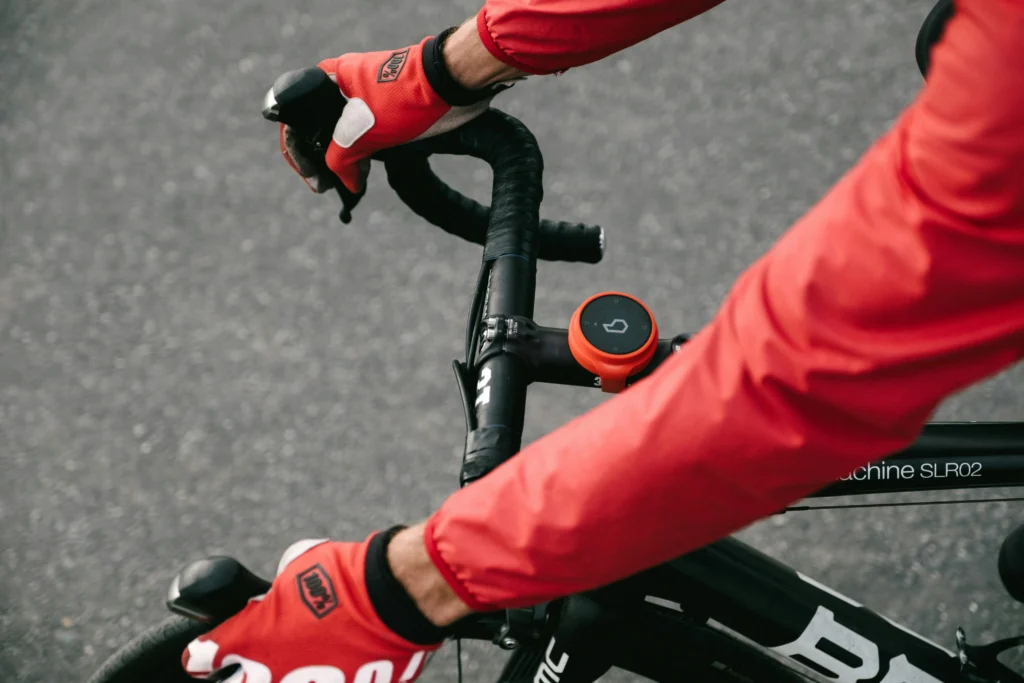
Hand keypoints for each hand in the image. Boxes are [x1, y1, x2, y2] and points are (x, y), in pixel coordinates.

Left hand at [181, 530, 447, 682]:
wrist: (395, 599)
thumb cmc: (347, 578)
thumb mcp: (299, 567)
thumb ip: (278, 590)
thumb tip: (280, 590)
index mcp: (251, 639)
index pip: (202, 658)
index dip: (203, 653)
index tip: (203, 653)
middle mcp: (269, 674)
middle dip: (241, 673)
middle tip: (251, 662)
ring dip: (290, 676)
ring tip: (311, 658)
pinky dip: (329, 678)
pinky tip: (338, 664)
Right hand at [280, 25, 514, 197]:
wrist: (450, 85)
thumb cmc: (403, 98)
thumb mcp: (361, 132)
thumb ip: (340, 159)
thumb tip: (347, 185)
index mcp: (328, 79)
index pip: (296, 117)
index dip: (297, 151)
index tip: (312, 178)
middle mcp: (343, 88)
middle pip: (319, 130)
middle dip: (322, 160)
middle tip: (328, 186)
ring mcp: (365, 101)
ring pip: (345, 137)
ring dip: (345, 162)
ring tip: (351, 184)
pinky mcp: (386, 113)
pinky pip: (366, 139)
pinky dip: (363, 159)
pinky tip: (364, 177)